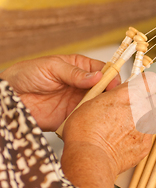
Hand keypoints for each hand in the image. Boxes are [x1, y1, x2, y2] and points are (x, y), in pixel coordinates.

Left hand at [0, 54, 120, 130]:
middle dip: (111, 93)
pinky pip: (87, 119)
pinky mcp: (72, 117)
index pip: (103, 70)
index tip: (113, 84)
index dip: (111, 76)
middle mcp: (82, 85)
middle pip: (105, 89)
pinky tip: (94, 120)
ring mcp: (78, 101)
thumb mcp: (51, 67)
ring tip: (105, 110)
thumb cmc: (26, 75)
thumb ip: (74, 73)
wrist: (8, 97)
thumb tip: (97, 77)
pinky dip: (93, 120)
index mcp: (80, 68)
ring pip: (99, 105)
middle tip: (113, 99)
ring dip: (103, 107)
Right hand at [62, 72, 155, 174]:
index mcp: (128, 95)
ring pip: (151, 117)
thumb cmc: (85, 132)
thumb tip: (119, 91)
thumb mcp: (92, 101)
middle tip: (126, 109)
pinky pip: (148, 135)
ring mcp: (146, 128)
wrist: (90, 159)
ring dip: (142, 119)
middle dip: (141, 102)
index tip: (141, 86)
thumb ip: (112, 94)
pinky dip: (139, 135)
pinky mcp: (146, 144)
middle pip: (151, 100)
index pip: (149, 81)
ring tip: (123, 126)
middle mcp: (141, 110)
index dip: (144, 83)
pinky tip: (124, 138)